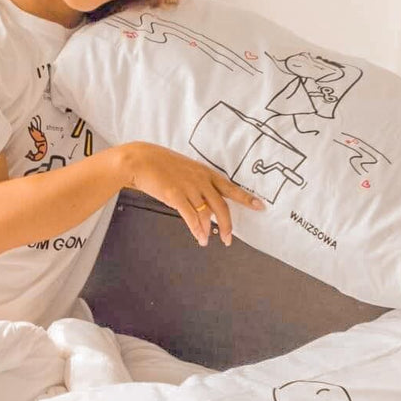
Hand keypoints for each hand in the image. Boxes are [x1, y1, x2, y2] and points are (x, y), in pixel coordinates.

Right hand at [122, 142, 264, 245]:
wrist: (140, 160)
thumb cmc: (161, 164)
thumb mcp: (186, 169)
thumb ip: (198, 184)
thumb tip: (205, 204)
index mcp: (205, 173)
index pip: (231, 187)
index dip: (246, 198)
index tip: (259, 206)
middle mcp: (201, 180)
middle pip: (221, 206)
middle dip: (228, 225)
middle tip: (229, 239)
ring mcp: (188, 188)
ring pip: (206, 214)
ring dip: (208, 230)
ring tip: (207, 240)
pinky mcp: (175, 196)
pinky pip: (191, 217)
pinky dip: (196, 229)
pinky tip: (199, 237)